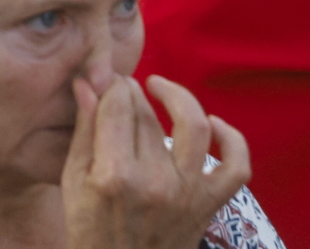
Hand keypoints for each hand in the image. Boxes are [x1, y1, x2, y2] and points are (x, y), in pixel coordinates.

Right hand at [62, 74, 249, 248]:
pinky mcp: (208, 205)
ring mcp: (187, 194)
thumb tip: (86, 84)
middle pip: (148, 115)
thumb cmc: (89, 228)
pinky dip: (233, 140)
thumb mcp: (72, 180)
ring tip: (159, 87)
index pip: (117, 107)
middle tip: (122, 86)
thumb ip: (83, 130)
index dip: (110, 85)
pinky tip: (213, 123)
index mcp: (114, 175)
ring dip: (177, 97)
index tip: (104, 80)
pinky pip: (236, 167)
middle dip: (132, 91)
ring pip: (194, 126)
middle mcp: (155, 181)